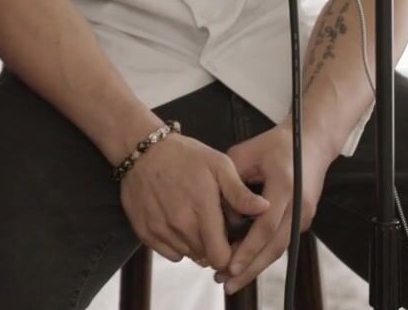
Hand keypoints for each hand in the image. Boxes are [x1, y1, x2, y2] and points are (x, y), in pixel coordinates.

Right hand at [119, 131, 269, 273]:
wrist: (142, 149)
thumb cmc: (184, 155)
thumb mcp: (219, 165)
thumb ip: (240, 192)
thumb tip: (265, 209)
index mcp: (203, 211)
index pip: (221, 257)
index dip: (230, 254)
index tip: (230, 241)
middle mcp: (180, 226)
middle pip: (205, 258)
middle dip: (214, 247)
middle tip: (213, 226)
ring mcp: (161, 230)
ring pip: (188, 255)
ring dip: (195, 245)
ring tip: (194, 220)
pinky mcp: (145, 232)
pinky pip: (169, 253)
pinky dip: (177, 244)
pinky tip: (178, 223)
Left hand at [218, 123, 337, 293]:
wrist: (312, 143)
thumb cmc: (275, 145)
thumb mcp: (247, 153)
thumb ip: (231, 181)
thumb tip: (217, 209)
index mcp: (285, 187)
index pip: (266, 226)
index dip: (247, 248)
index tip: (229, 264)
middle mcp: (299, 206)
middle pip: (276, 246)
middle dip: (251, 268)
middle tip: (227, 282)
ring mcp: (304, 215)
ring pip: (280, 249)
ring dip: (256, 266)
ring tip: (232, 280)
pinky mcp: (302, 220)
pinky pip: (282, 242)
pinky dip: (263, 254)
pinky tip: (245, 264)